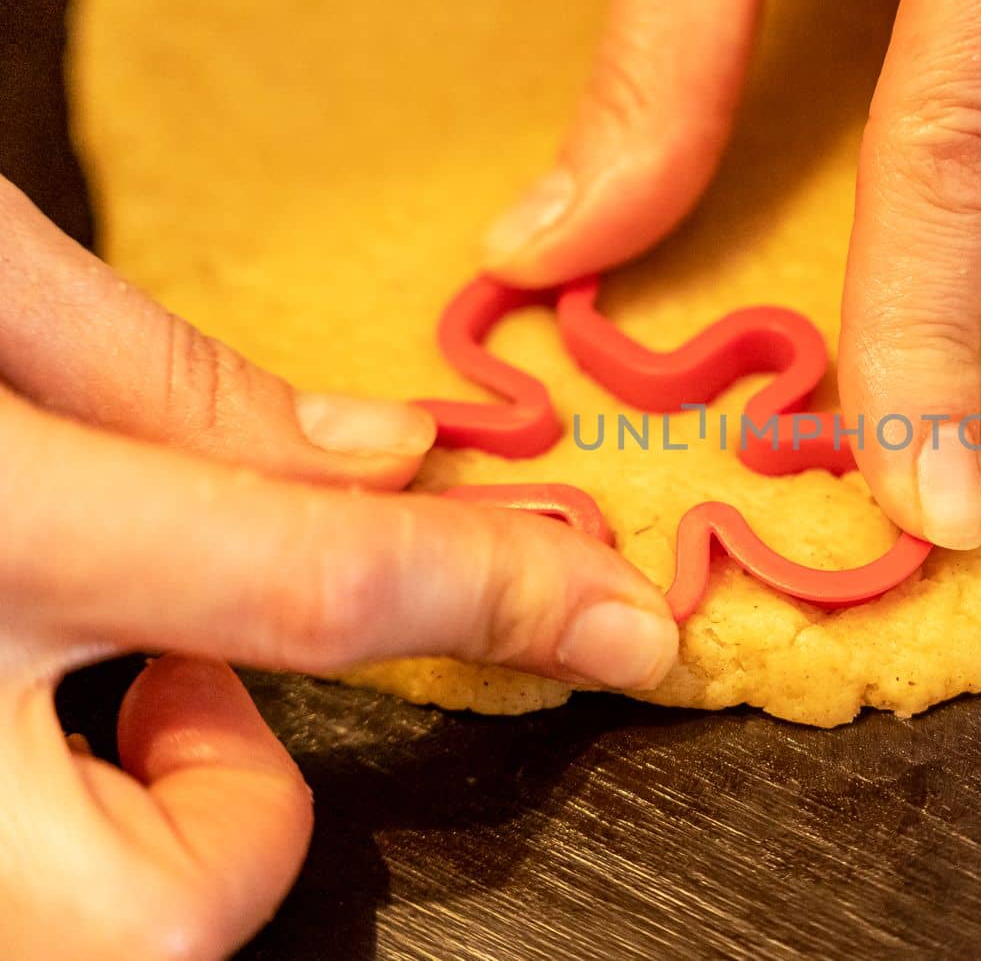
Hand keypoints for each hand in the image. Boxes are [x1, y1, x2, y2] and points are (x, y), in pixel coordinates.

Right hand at [0, 179, 675, 958]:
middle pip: (169, 914)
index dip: (504, 596)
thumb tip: (387, 455)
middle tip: (185, 667)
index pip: (317, 580)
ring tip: (56, 676)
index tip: (623, 621)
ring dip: (126, 827)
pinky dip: (31, 834)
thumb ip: (169, 374)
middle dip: (238, 814)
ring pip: (79, 948)